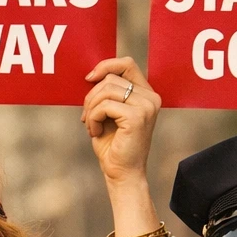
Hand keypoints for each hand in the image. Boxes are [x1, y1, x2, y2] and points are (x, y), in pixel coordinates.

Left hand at [82, 57, 160, 185]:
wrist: (121, 172)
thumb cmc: (113, 145)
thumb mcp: (108, 113)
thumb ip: (107, 93)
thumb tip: (91, 75)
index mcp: (146, 94)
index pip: (127, 64)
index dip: (105, 66)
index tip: (89, 78)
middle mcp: (150, 98)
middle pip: (111, 79)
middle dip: (91, 96)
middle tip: (86, 116)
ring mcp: (146, 107)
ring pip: (106, 91)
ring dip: (91, 108)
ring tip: (91, 125)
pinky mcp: (137, 117)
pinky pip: (104, 106)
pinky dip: (93, 118)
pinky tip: (94, 132)